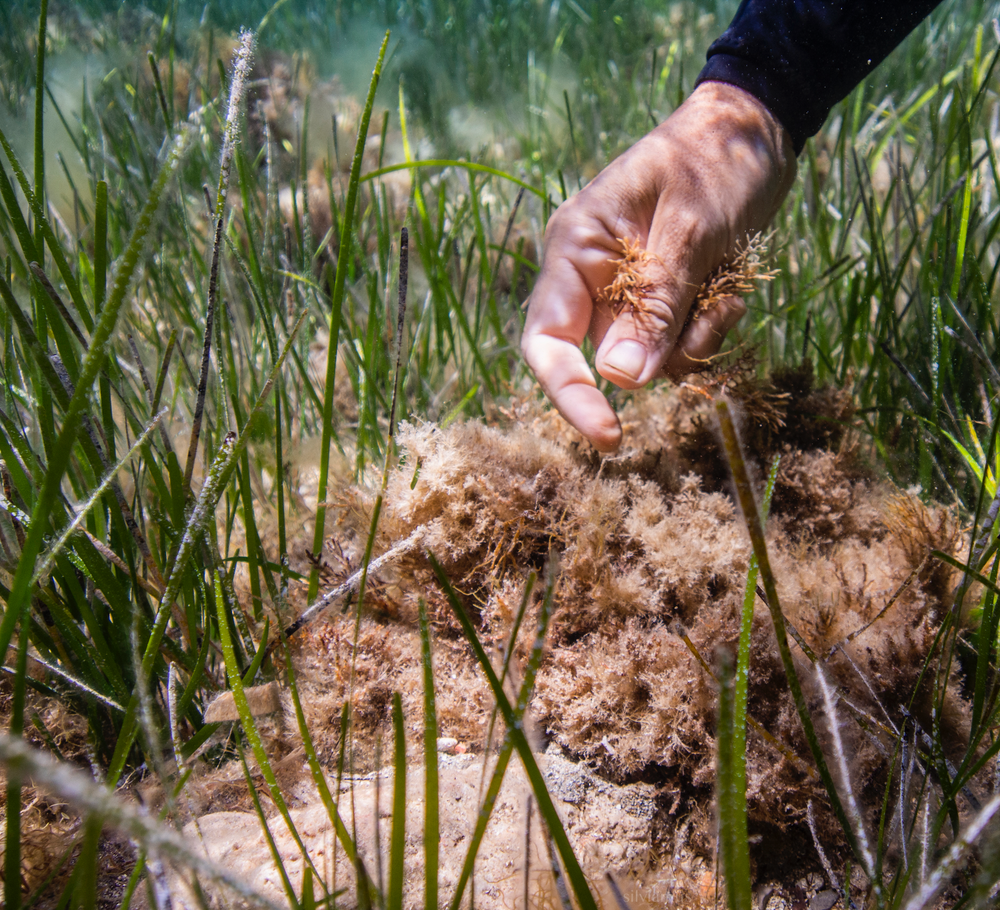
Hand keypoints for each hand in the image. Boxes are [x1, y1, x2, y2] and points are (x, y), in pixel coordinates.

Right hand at [521, 81, 796, 451]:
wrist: (757, 128)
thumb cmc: (716, 161)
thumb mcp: (690, 232)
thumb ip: (655, 306)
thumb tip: (621, 381)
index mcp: (576, 250)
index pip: (548, 339)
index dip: (569, 393)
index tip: (609, 437)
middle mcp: (591, 277)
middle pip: (607, 357)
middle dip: (663, 351)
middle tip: (712, 310)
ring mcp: (626, 291)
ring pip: (649, 359)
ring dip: (694, 340)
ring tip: (724, 289)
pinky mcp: (661, 300)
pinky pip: (677, 345)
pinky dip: (708, 328)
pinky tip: (728, 289)